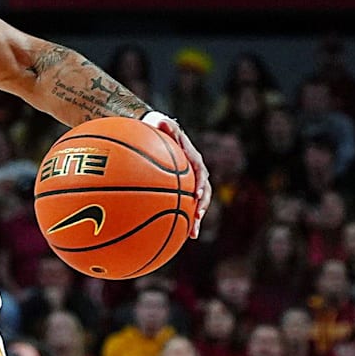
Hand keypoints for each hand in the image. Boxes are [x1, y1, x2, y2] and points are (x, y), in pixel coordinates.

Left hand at [141, 111, 211, 238]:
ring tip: (192, 234)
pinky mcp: (178, 189)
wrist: (152, 132)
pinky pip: (180, 204)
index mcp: (192, 159)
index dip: (201, 185)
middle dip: (201, 207)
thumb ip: (163, 124)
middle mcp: (193, 172)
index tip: (196, 196)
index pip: (200, 172)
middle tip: (196, 218)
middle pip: (202, 192)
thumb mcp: (160, 123)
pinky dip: (178, 218)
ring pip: (194, 202)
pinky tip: (172, 233)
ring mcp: (187, 182)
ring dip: (194, 218)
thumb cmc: (156, 128)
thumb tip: (162, 121)